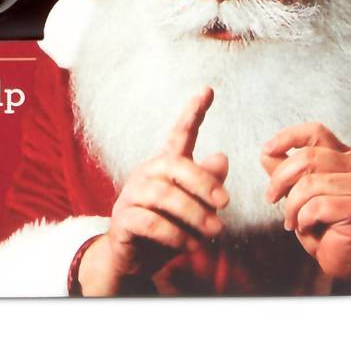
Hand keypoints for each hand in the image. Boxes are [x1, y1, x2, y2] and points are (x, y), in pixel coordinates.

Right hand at [76, 88, 228, 294]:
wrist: (133, 260)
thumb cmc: (167, 228)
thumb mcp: (193, 207)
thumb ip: (206, 185)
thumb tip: (222, 158)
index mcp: (165, 166)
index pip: (180, 133)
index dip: (193, 112)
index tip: (208, 89)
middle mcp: (146, 173)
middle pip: (175, 165)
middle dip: (203, 182)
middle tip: (226, 204)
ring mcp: (132, 195)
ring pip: (165, 195)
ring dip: (194, 215)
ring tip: (214, 231)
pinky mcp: (124, 219)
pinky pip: (150, 221)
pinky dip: (175, 235)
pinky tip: (191, 245)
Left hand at [262, 123, 350, 282]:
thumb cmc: (334, 231)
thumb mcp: (306, 198)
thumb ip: (289, 175)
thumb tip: (267, 154)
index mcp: (346, 160)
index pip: (316, 134)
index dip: (288, 137)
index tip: (267, 149)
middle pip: (307, 157)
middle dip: (280, 178)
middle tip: (272, 197)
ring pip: (310, 182)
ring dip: (291, 205)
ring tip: (292, 221)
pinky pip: (320, 205)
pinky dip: (304, 218)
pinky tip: (307, 227)